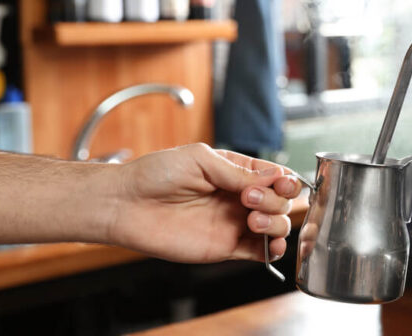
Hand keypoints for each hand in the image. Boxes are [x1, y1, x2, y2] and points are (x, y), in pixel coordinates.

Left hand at [107, 143, 301, 262]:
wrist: (126, 205)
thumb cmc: (155, 174)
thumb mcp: (200, 160)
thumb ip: (237, 172)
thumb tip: (271, 180)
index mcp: (235, 172)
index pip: (276, 176)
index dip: (285, 181)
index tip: (278, 184)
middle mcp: (238, 197)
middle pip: (282, 202)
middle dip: (275, 201)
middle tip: (249, 200)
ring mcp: (234, 223)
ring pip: (276, 226)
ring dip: (275, 223)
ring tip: (252, 220)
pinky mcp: (226, 247)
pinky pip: (259, 252)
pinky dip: (273, 250)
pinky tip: (269, 244)